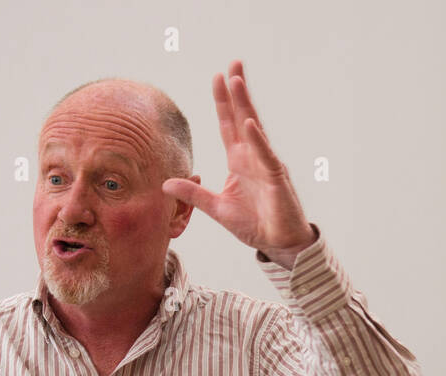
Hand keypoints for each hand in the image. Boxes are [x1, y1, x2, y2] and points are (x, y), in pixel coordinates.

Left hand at [161, 61, 314, 268]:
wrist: (279, 244)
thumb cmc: (254, 224)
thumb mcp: (217, 208)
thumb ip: (193, 194)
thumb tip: (166, 184)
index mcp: (239, 161)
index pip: (228, 125)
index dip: (222, 101)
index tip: (217, 77)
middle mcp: (253, 157)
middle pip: (242, 117)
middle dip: (237, 90)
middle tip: (233, 62)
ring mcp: (266, 165)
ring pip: (255, 129)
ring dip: (245, 104)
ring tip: (237, 80)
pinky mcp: (276, 179)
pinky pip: (265, 156)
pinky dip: (257, 140)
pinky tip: (249, 123)